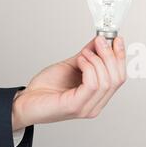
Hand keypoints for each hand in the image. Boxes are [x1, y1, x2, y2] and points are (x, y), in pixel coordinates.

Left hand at [12, 36, 126, 130]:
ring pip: (107, 81)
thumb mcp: (72, 65)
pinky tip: (79, 61)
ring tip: (84, 53)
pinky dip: (88, 67)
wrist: (25, 102)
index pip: (119, 77)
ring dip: (97, 60)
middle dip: (111, 55)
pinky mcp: (76, 107)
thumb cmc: (45, 88)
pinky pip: (92, 84)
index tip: (117, 39)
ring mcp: (87, 108)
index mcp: (98, 97)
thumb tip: (101, 41)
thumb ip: (89, 55)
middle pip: (117, 79)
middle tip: (101, 40)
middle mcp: (96, 104)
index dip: (120, 57)